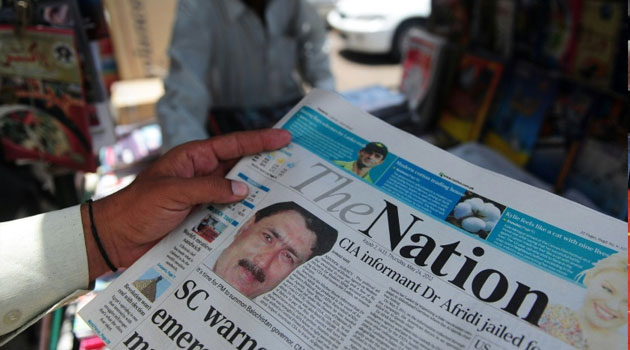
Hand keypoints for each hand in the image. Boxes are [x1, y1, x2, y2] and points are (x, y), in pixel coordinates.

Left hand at [82, 129, 290, 279]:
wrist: (114, 238)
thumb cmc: (136, 208)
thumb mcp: (172, 193)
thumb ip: (208, 189)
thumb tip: (244, 190)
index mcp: (193, 158)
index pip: (233, 145)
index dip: (260, 140)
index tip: (285, 137)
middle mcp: (201, 175)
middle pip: (240, 167)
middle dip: (266, 166)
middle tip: (295, 166)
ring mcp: (202, 197)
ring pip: (237, 192)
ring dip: (256, 194)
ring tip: (285, 194)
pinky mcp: (201, 218)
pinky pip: (228, 214)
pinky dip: (242, 216)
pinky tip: (258, 219)